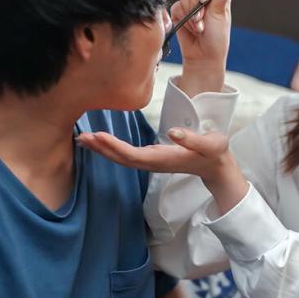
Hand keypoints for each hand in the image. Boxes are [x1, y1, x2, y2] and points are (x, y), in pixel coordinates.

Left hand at [76, 128, 247, 213]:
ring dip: (102, 150)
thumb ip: (193, 139)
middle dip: (102, 149)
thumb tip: (173, 132)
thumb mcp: (211, 143)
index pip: (134, 155)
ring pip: (122, 158)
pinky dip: (110, 148)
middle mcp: (154, 162)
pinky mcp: (151, 157)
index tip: (99, 136)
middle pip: (122, 159)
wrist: (216, 165)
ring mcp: (152, 161)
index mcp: (165, 158)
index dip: (115, 147)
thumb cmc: (214, 152)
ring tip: (84, 139)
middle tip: (82, 137)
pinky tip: (100, 142)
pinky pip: (126, 155)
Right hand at [171, 0, 233, 95]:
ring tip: (199, 27)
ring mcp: (190, 2)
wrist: (204, 55)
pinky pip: (175, 6)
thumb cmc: (217, 36)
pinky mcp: (178, 11)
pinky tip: (191, 28)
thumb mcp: (223, 13)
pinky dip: (183, 18)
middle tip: (203, 16)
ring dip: (192, 13)